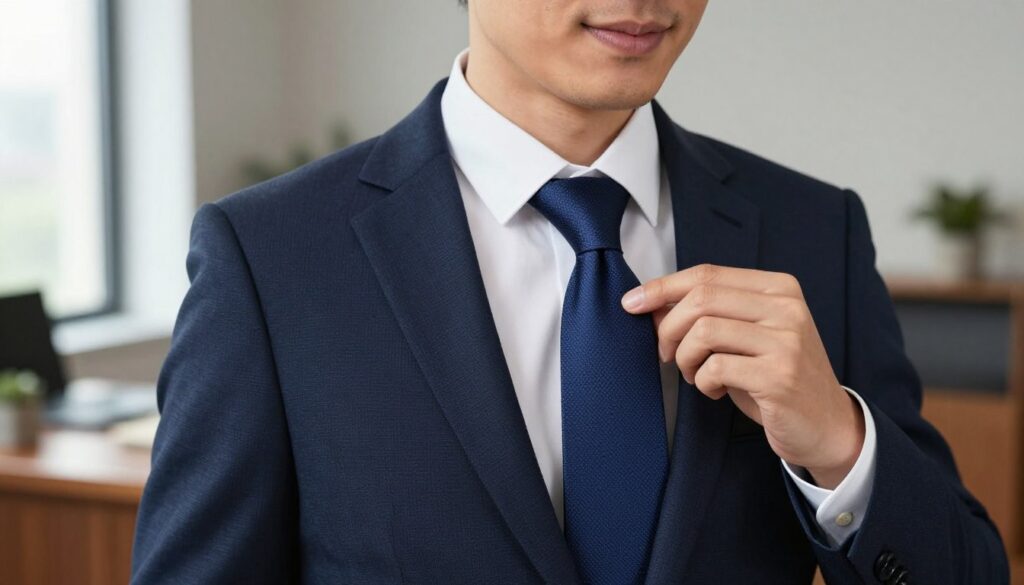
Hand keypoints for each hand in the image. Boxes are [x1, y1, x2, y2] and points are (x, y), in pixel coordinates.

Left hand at [621, 264, 863, 488]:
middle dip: (669, 328)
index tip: (631, 303)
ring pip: (704, 331)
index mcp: (778, 288)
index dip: (662, 287)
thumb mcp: (745, 335)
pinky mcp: (779, 376)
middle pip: (701, 299)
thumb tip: (649, 301)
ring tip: (694, 375)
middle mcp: (786, 308)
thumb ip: (707, 313)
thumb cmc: (774, 376)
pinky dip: (702, 382)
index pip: (707, 274)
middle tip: (667, 354)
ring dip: (685, 358)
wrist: (826, 424)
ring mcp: (786, 341)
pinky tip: (715, 390)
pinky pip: (715, 368)